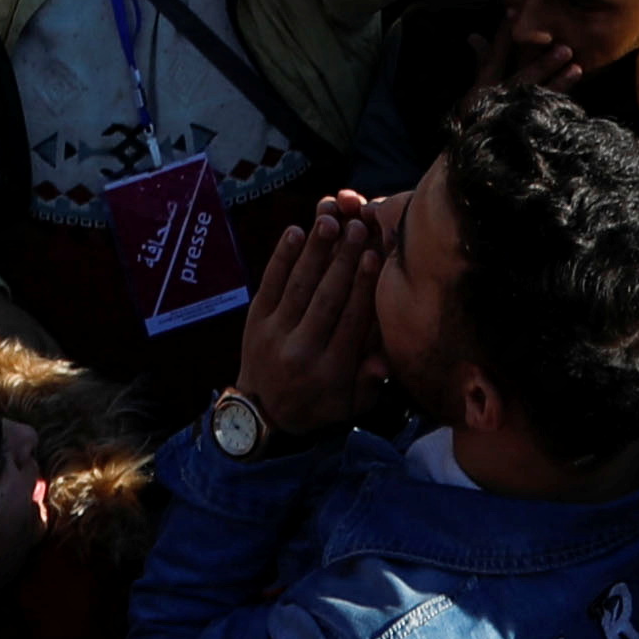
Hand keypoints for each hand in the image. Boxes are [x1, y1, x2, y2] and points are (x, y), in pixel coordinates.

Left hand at [225, 193, 391, 437]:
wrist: (260, 416)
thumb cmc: (315, 405)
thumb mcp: (349, 407)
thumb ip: (370, 384)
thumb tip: (384, 363)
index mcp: (330, 370)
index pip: (351, 321)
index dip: (363, 287)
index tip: (375, 256)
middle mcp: (302, 350)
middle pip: (326, 298)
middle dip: (343, 261)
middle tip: (358, 229)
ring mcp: (274, 333)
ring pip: (299, 286)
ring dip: (315, 251)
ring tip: (329, 222)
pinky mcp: (254, 321)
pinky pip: (269, 283)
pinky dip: (281, 257)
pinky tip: (294, 231)